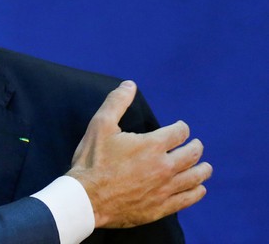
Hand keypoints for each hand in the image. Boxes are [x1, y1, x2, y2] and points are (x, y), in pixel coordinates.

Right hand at [66, 80, 211, 227]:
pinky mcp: (162, 207)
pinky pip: (188, 199)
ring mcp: (165, 189)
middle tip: (196, 145)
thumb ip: (116, 103)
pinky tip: (199, 189)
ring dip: (203, 169)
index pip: (180, 132)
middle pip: (192, 154)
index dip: (181, 127)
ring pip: (195, 177)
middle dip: (196, 147)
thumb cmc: (92, 161)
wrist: (86, 199)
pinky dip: (197, 192)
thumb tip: (129, 84)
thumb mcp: (100, 126)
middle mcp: (164, 166)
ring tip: (205, 167)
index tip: (180, 128)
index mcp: (152, 145)